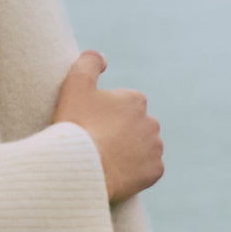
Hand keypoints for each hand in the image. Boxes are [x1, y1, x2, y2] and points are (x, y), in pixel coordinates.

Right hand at [54, 50, 163, 204]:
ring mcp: (155, 148)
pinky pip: (146, 170)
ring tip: (104, 160)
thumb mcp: (75, 85)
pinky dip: (134, 172)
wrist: (81, 168)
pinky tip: (115, 173)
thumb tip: (102, 58)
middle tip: (95, 144)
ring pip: (141, 148)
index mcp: (135, 100)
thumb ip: (88, 63)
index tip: (88, 126)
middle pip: (132, 127)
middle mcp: (151, 122)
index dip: (102, 116)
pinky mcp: (155, 171)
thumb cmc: (77, 126)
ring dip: (127, 152)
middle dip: (118, 133)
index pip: (120, 106)